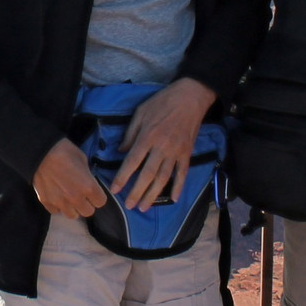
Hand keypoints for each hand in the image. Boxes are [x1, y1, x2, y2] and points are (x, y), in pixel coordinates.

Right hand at [33, 139, 107, 217]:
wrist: (39, 151)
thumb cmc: (64, 151)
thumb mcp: (82, 159)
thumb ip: (87, 175)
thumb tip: (88, 181)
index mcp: (88, 187)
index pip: (100, 202)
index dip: (97, 196)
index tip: (93, 191)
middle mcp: (76, 198)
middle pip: (88, 212)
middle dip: (86, 203)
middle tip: (81, 194)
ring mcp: (60, 202)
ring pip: (73, 215)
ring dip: (73, 208)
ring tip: (69, 197)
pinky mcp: (46, 202)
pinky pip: (56, 211)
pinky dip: (58, 206)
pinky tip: (56, 196)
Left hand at [116, 77, 216, 211]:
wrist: (190, 97)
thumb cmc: (162, 102)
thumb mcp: (140, 112)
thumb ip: (130, 133)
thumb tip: (121, 152)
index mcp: (147, 136)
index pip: (132, 161)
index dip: (123, 177)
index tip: (115, 189)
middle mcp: (161, 147)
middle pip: (147, 174)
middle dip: (137, 192)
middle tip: (128, 206)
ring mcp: (176, 152)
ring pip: (164, 178)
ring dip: (153, 194)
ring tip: (144, 207)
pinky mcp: (187, 153)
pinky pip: (182, 174)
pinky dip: (178, 187)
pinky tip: (173, 199)